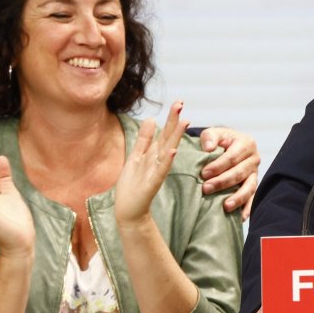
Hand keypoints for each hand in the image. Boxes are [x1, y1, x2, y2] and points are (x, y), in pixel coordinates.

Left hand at [115, 102, 189, 226]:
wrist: (129, 210)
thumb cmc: (132, 185)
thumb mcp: (135, 157)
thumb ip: (144, 139)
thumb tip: (152, 118)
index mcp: (153, 154)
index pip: (164, 132)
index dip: (170, 118)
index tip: (178, 102)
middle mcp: (158, 161)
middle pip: (168, 137)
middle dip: (174, 121)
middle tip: (181, 103)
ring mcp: (156, 171)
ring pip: (168, 151)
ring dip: (175, 137)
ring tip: (184, 122)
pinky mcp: (152, 183)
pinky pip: (161, 170)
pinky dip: (167, 160)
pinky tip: (173, 150)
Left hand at [197, 127, 260, 220]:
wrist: (229, 146)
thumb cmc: (219, 141)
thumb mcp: (213, 133)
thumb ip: (209, 137)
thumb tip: (208, 149)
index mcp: (246, 143)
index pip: (232, 157)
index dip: (218, 166)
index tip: (203, 174)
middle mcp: (254, 159)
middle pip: (239, 173)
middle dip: (222, 182)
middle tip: (206, 189)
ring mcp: (255, 174)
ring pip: (249, 187)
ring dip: (237, 198)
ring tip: (226, 206)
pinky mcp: (253, 186)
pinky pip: (253, 198)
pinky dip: (247, 208)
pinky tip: (241, 217)